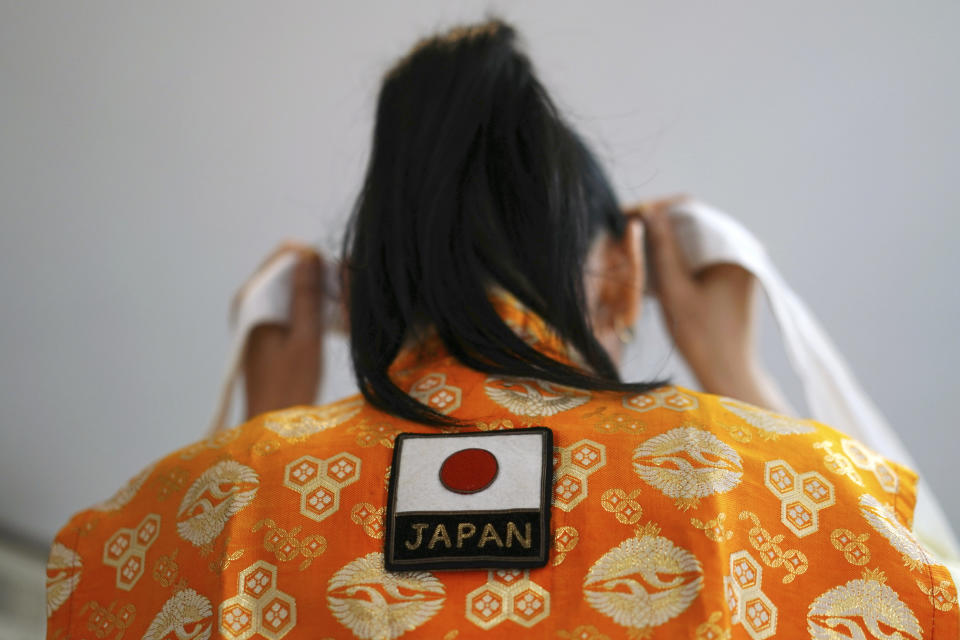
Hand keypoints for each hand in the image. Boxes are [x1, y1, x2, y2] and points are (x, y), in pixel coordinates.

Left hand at [242, 243, 325, 419]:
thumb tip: (310, 254)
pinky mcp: (265, 327)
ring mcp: (256, 314)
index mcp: (252, 300)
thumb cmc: (290, 386)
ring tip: (341, 308)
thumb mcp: (306, 337)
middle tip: (344, 295)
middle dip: (317, 274)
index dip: (315, 258)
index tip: (339, 277)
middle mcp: (249, 301)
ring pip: (291, 285)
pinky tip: (328, 319)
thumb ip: (306, 295)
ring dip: (316, 290)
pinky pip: (289, 302)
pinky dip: (308, 305)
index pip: (284, 255)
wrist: (271, 423)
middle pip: (287, 268)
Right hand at [628, 195, 794, 413]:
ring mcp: (736, 263)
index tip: (626, 215)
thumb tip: (647, 210)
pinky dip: (676, 257)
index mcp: (734, 247)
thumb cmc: (702, 338)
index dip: (656, 208)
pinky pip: (698, 255)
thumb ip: (662, 248)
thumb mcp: (674, 290)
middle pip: (692, 222)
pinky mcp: (730, 277)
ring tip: (633, 246)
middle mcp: (740, 248)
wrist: (729, 374)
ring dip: (665, 241)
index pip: (690, 209)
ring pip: (693, 239)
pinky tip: (652, 264)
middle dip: (658, 224)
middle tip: (624, 229)